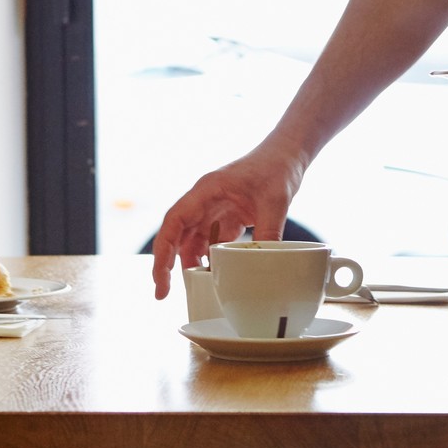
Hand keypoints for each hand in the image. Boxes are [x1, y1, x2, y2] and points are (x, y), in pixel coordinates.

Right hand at [150, 142, 307, 298]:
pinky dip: (210, 258)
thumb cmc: (276, 168)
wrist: (287, 155)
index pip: (175, 221)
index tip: (161, 276)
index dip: (163, 250)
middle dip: (166, 263)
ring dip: (189, 262)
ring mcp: (214, 208)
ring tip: (193, 288)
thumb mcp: (275, 202)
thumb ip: (268, 233)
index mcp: (207, 190)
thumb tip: (263, 266)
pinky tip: (214, 275)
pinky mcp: (227, 216)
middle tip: (163, 293)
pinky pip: (211, 241)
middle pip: (176, 234)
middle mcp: (204, 200)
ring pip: (192, 240)